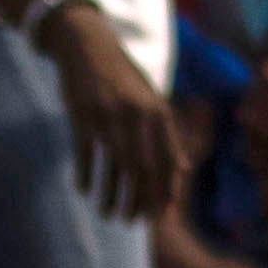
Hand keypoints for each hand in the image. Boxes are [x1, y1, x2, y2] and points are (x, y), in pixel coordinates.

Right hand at [52, 15, 191, 222]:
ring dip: (110, 196)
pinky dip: (86, 177)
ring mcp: (109, 115)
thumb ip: (167, 136)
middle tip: (131, 222)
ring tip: (107, 214)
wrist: (87, 45)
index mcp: (159, 113)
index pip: (167, 162)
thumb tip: (184, 170)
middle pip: (143, 170)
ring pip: (114, 167)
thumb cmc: (123, 78)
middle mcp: (138, 115)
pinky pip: (86, 155)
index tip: (161, 218)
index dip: (166, 193)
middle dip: (139, 201)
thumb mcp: (151, 102)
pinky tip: (84, 191)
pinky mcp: (83, 115)